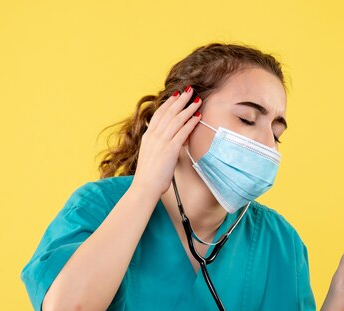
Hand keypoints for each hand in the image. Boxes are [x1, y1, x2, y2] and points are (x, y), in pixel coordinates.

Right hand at [131, 85, 202, 199]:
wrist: (145, 186)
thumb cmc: (149, 174)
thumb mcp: (150, 154)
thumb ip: (157, 144)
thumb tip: (167, 140)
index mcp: (148, 136)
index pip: (159, 114)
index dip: (168, 103)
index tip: (176, 95)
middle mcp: (154, 135)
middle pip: (169, 113)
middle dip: (180, 100)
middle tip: (189, 90)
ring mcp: (162, 141)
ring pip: (177, 120)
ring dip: (188, 108)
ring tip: (197, 100)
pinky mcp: (170, 149)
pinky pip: (183, 132)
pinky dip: (191, 123)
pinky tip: (198, 117)